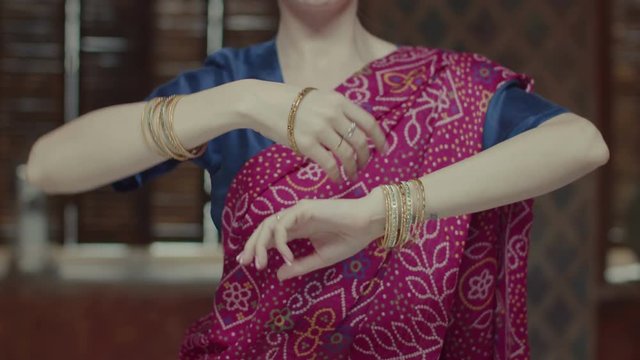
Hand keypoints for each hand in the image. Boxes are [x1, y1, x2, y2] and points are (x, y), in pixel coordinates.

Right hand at [236, 79, 387, 182]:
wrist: (261, 103)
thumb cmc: (287, 100)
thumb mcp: (318, 97)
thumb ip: (335, 110)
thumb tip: (350, 127)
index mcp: (339, 101)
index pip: (368, 122)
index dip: (380, 139)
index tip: (384, 150)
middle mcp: (333, 115)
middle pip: (360, 142)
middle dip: (366, 158)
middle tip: (363, 167)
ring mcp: (320, 130)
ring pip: (346, 155)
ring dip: (352, 169)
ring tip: (350, 175)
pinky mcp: (306, 144)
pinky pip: (328, 164)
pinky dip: (335, 174)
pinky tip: (336, 178)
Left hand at [237, 188, 385, 280]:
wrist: (368, 225)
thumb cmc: (349, 239)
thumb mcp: (321, 258)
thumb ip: (299, 266)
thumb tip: (277, 275)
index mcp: (298, 228)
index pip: (271, 236)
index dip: (256, 248)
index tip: (248, 264)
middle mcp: (295, 218)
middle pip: (264, 229)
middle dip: (252, 246)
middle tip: (246, 263)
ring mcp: (298, 211)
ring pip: (269, 224)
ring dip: (261, 244)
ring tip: (260, 263)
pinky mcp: (304, 208)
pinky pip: (284, 224)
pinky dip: (281, 241)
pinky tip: (287, 256)